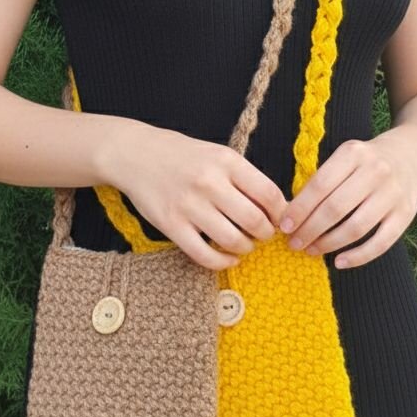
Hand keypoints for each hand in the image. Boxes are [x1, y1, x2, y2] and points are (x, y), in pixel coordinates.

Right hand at [104, 121, 289, 270]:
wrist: (136, 155)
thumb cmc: (183, 155)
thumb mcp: (218, 154)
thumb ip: (244, 177)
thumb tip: (275, 208)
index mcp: (227, 161)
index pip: (269, 193)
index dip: (281, 213)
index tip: (280, 220)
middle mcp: (210, 182)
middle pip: (254, 220)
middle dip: (266, 234)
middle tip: (264, 235)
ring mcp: (189, 205)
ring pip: (233, 240)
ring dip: (246, 248)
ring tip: (245, 244)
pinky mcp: (172, 225)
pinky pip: (204, 255)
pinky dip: (223, 262)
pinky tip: (228, 258)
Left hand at [278, 130, 416, 268]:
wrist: (411, 156)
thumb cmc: (366, 162)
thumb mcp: (345, 157)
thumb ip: (323, 180)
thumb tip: (292, 215)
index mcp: (353, 153)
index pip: (320, 185)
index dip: (300, 208)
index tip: (284, 226)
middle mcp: (375, 171)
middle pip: (335, 208)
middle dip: (310, 229)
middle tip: (294, 243)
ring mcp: (393, 194)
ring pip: (356, 227)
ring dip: (329, 244)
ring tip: (311, 250)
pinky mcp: (406, 214)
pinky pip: (381, 242)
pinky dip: (358, 257)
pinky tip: (339, 262)